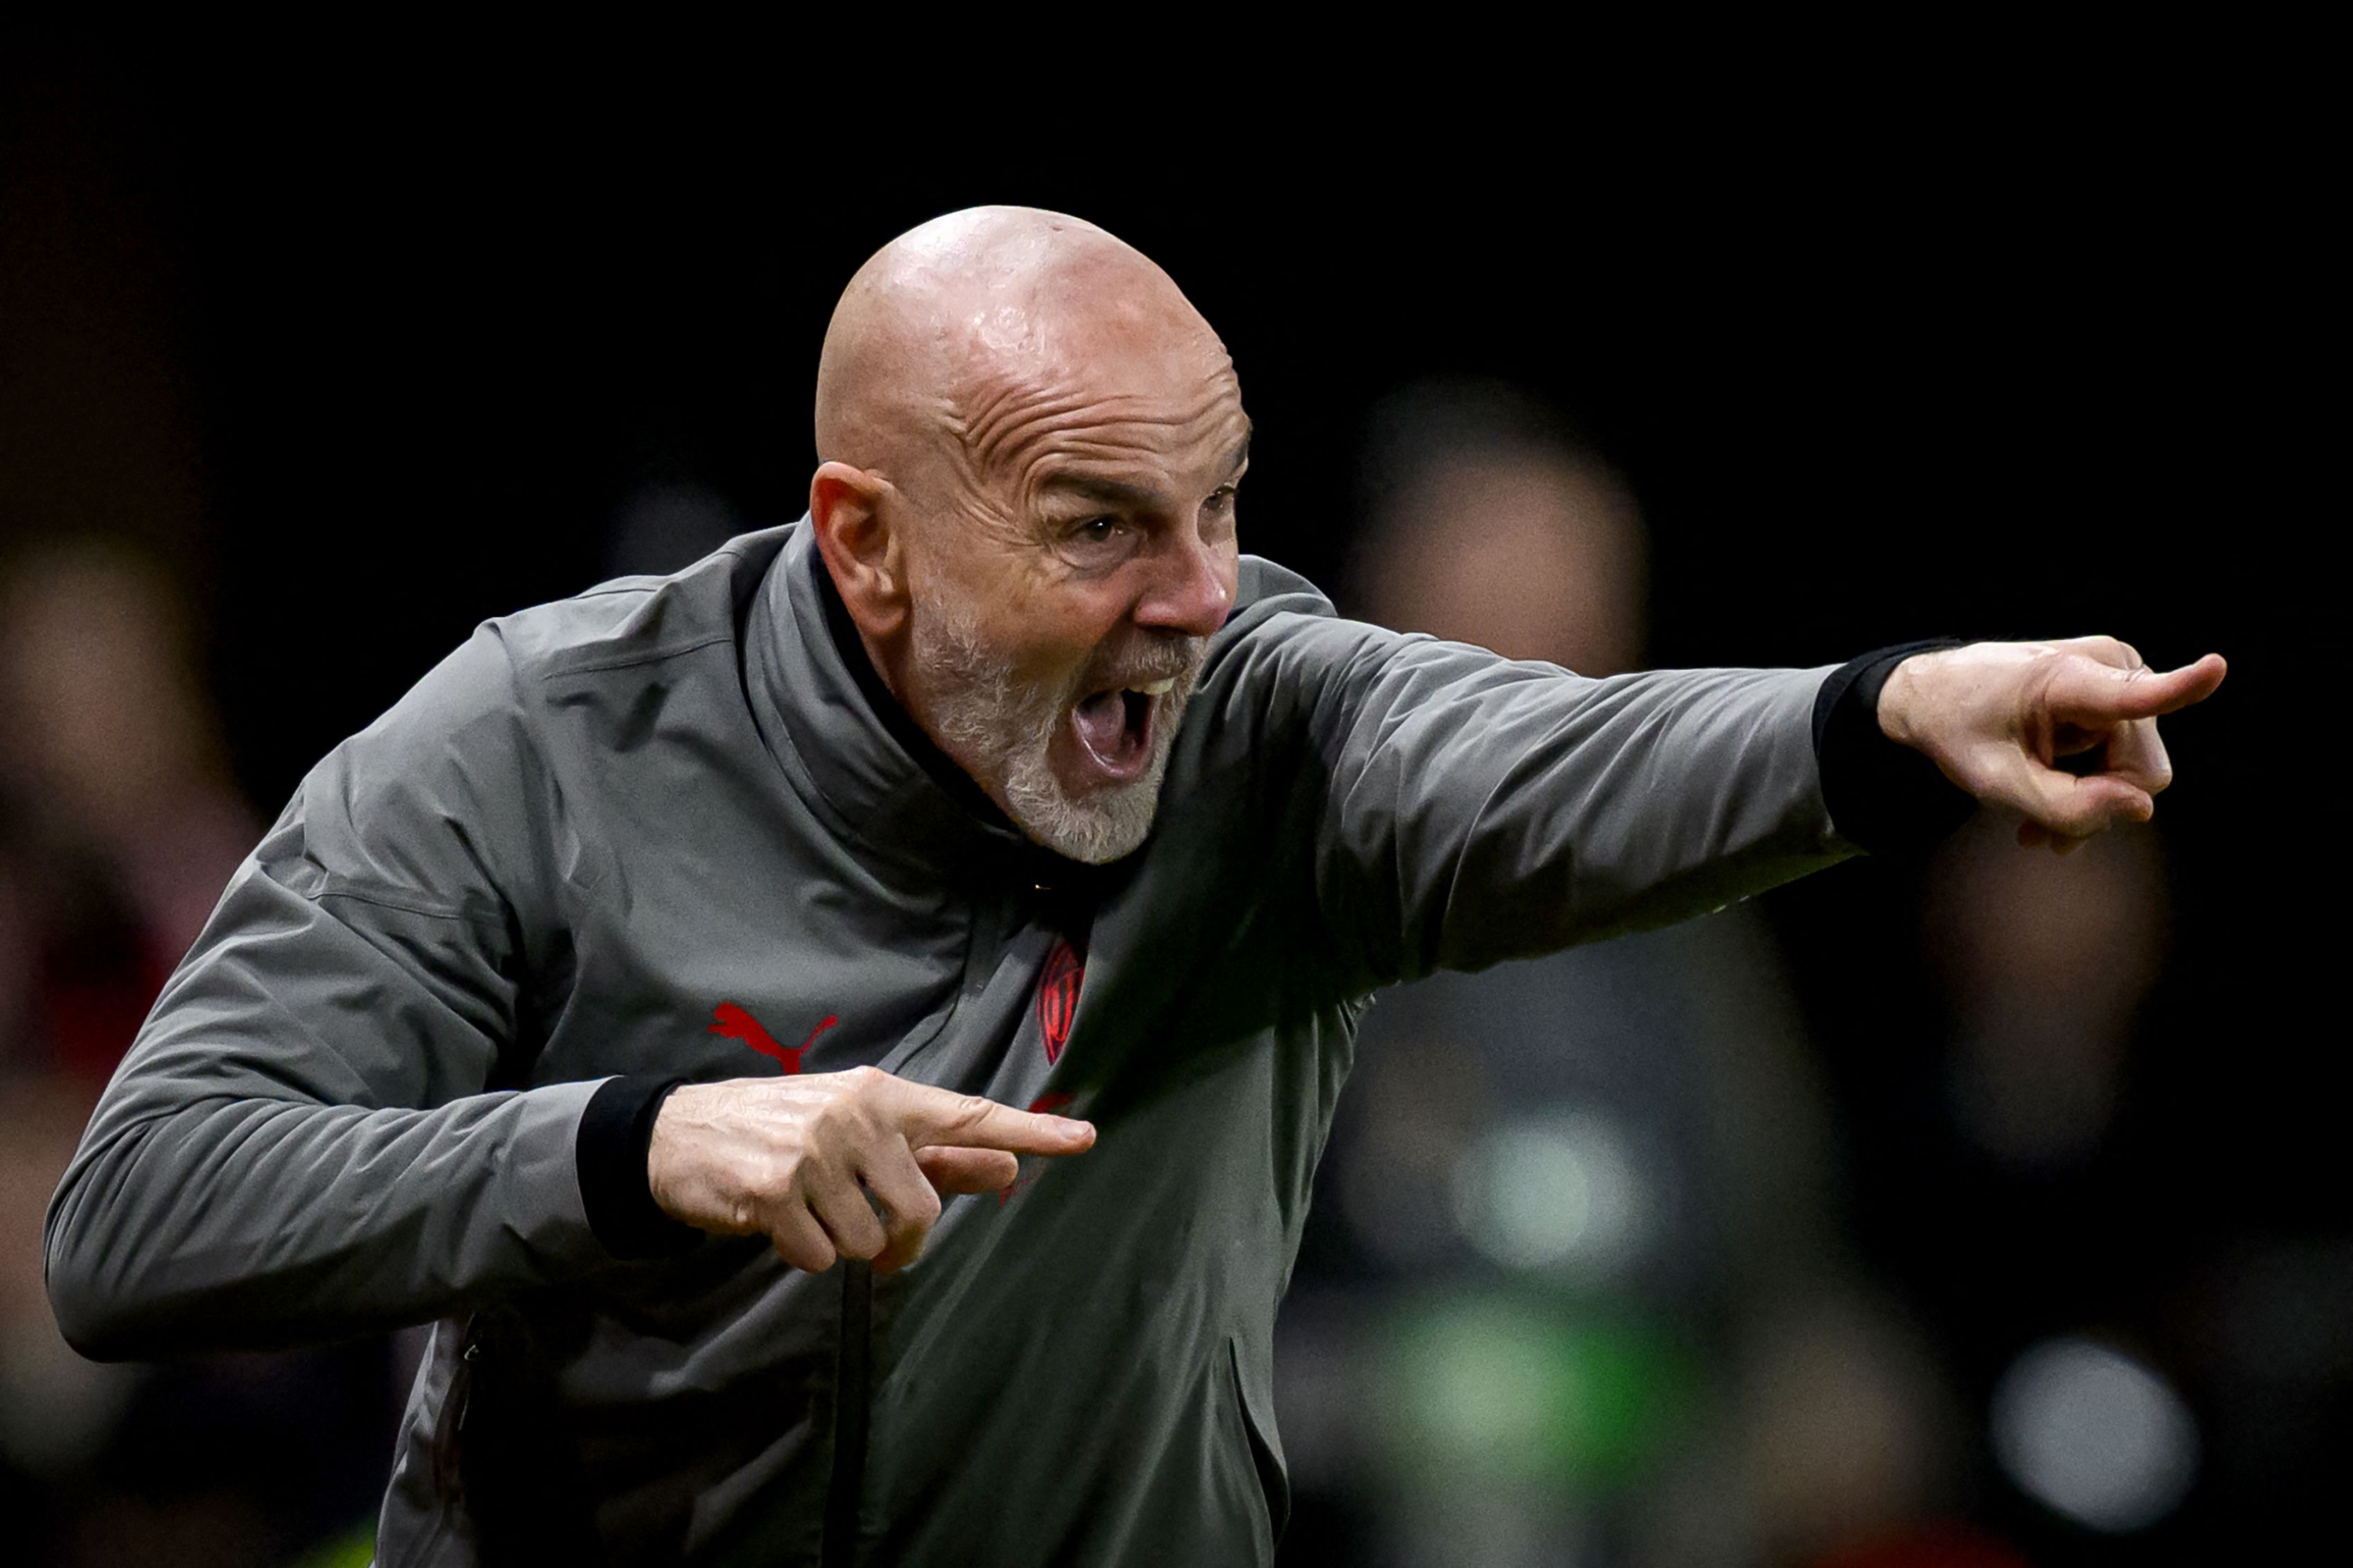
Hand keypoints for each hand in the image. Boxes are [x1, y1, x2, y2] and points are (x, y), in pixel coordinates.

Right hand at [647, 1067, 1094, 1273]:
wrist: (679, 1133)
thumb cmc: (783, 1130)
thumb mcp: (861, 1131)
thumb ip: (936, 1154)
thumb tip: (1008, 1166)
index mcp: (883, 1096)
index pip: (970, 1115)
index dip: (1031, 1131)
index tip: (1085, 1138)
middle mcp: (855, 1117)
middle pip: (922, 1208)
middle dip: (899, 1238)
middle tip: (870, 1235)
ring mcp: (812, 1154)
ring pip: (867, 1240)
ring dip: (841, 1243)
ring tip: (808, 1209)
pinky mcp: (772, 1194)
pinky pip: (818, 1258)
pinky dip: (802, 1253)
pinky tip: (777, 1220)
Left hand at [1878, 637, 2226, 852]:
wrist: (1936, 697)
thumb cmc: (1958, 730)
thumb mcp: (1994, 783)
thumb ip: (2064, 806)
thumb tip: (2143, 811)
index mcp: (2066, 679)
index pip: (2132, 692)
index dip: (2180, 687)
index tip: (2216, 668)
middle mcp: (2110, 667)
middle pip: (2143, 771)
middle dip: (2100, 806)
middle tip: (2042, 831)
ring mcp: (2121, 678)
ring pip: (2140, 774)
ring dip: (2092, 804)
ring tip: (2037, 824)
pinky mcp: (2122, 695)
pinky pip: (2130, 761)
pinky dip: (2094, 790)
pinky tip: (2049, 814)